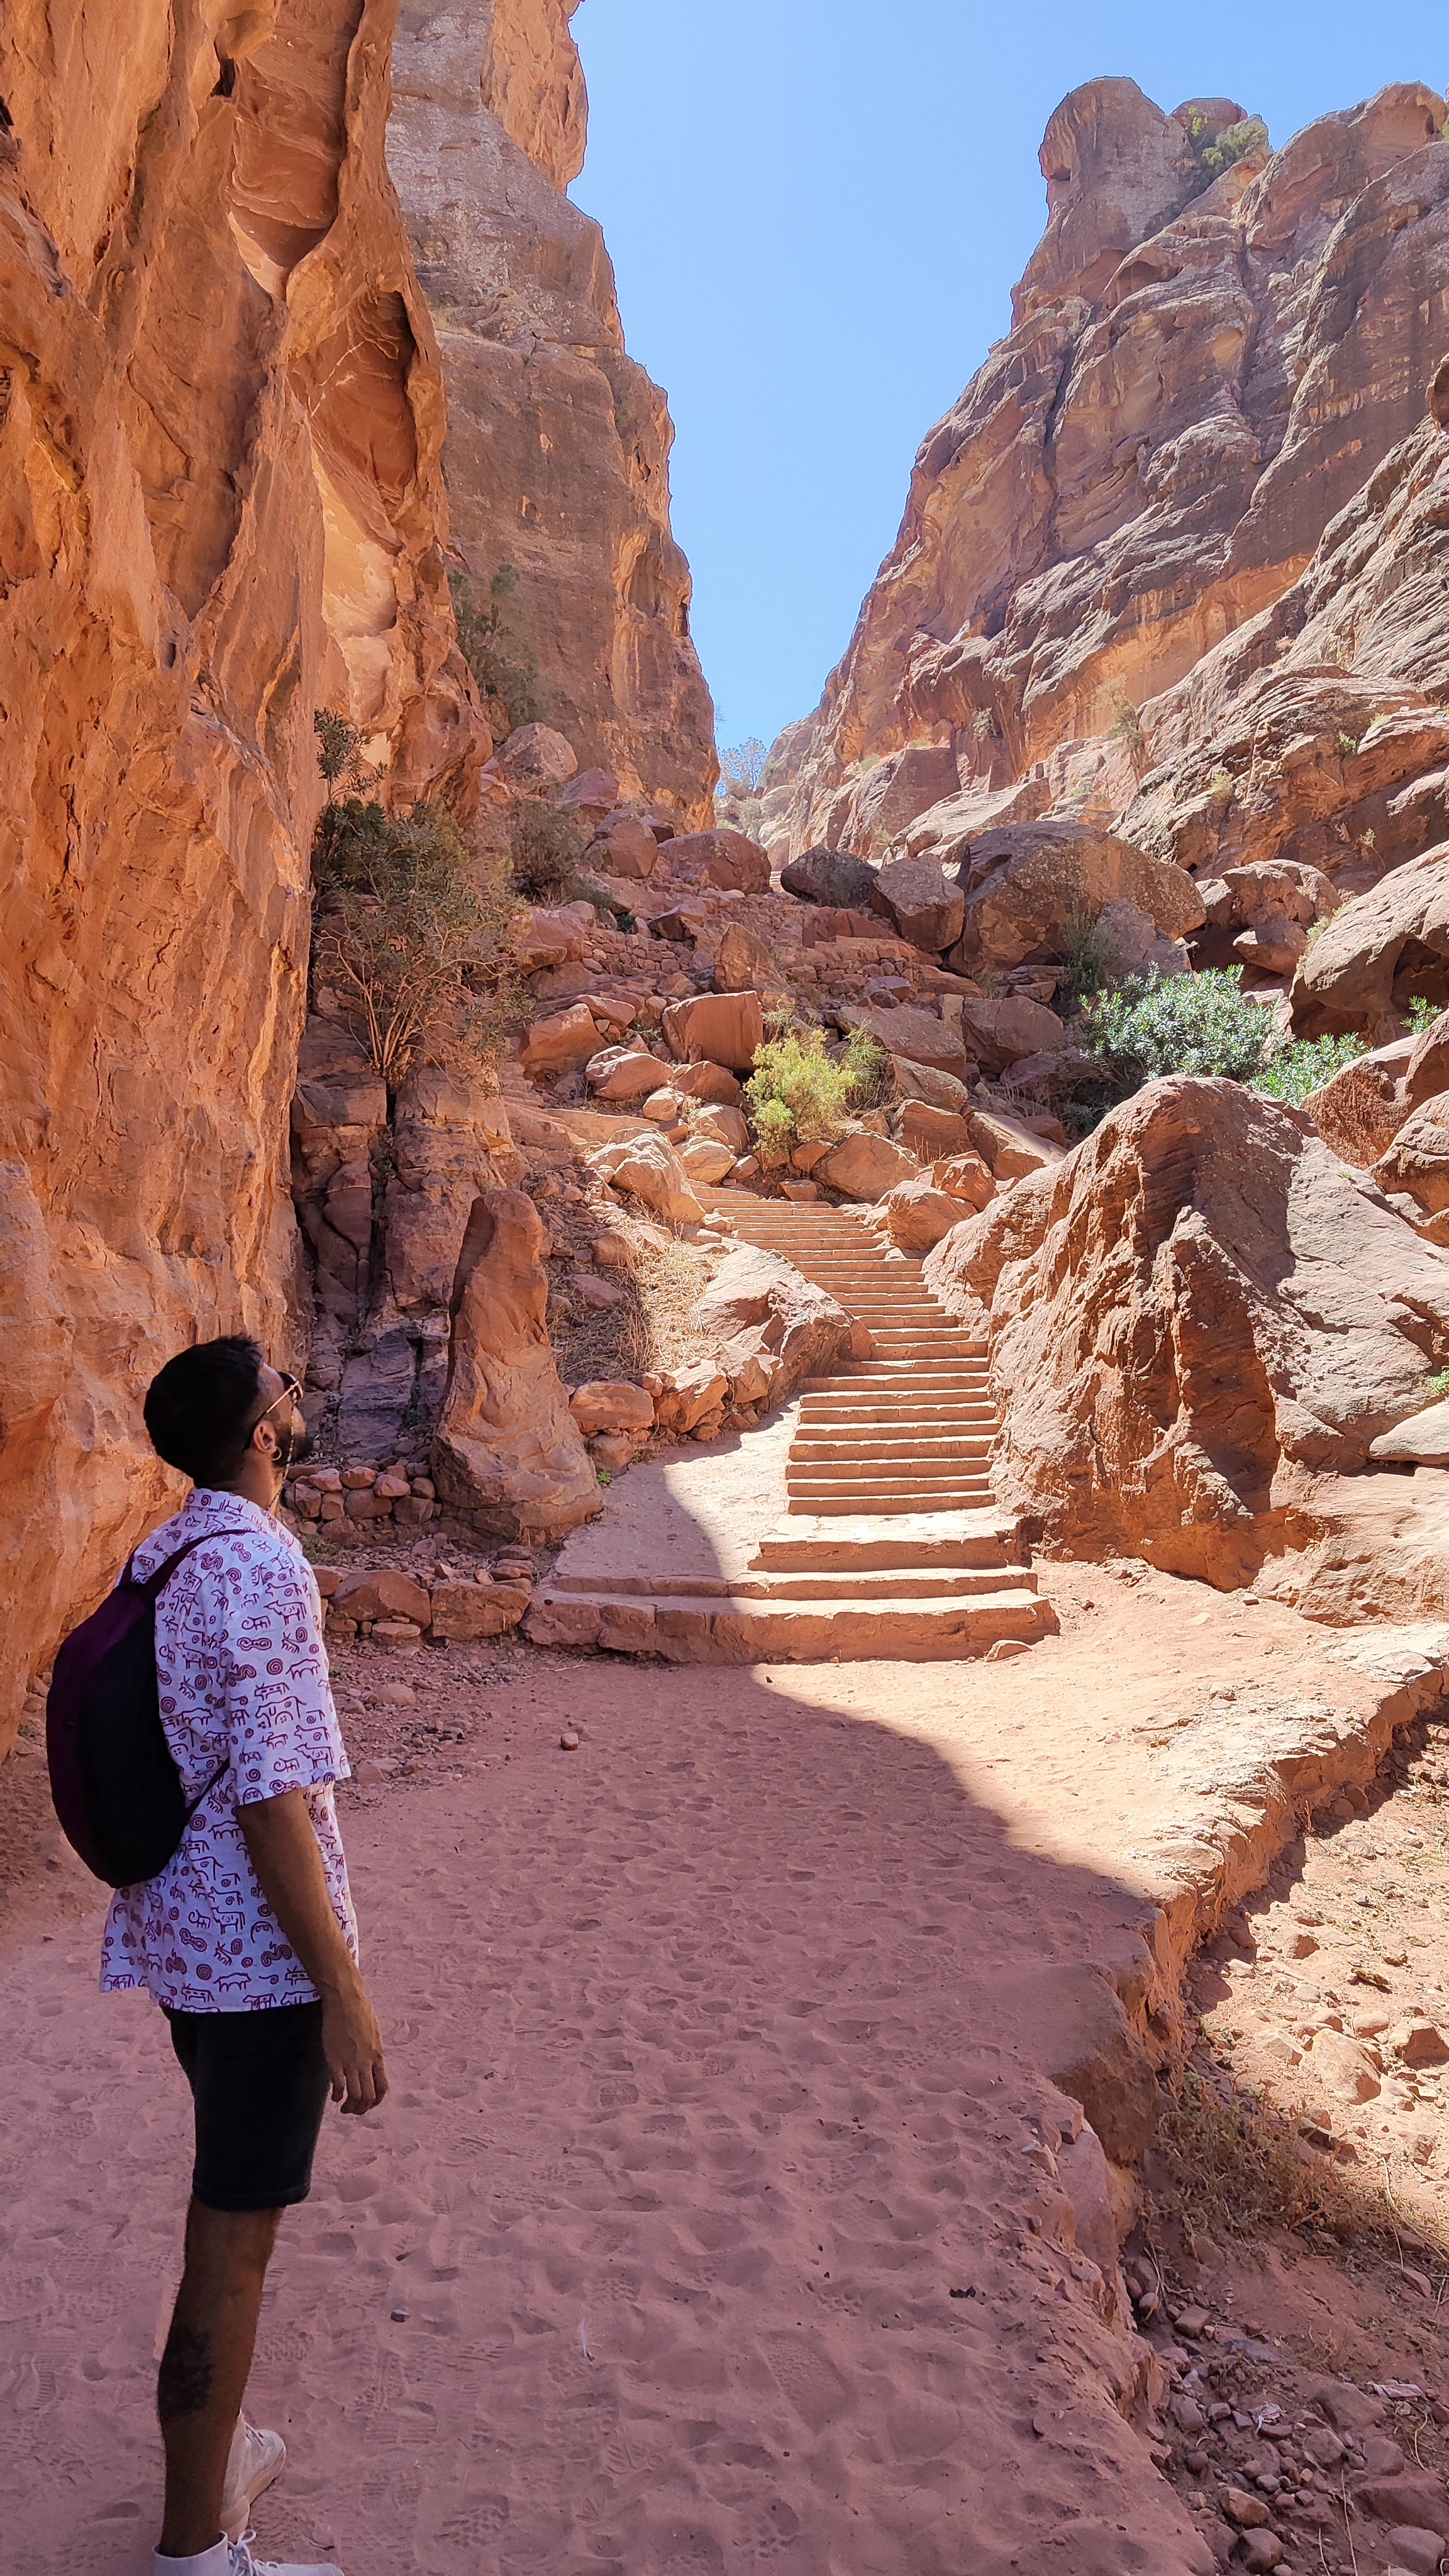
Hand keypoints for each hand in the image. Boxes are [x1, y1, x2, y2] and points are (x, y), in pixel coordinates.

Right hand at [321, 1979, 388, 2113]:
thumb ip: (373, 2050)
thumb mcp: (374, 2033)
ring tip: (344, 2108)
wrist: (346, 2001)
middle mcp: (366, 2063)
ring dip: (350, 2107)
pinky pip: (339, 2086)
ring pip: (355, 2095)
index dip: (376, 2101)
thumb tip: (372, 2061)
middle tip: (353, 2110)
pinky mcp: (335, 2060)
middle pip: (369, 2096)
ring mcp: (351, 2062)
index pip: (382, 2087)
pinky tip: (335, 2097)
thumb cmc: (360, 2012)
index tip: (368, 2103)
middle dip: (362, 2108)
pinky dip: (337, 2096)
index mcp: (378, 2056)